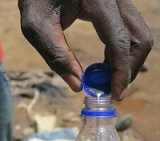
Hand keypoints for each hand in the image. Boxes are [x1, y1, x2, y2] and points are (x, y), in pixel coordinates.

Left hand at [18, 0, 152, 100]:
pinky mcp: (117, 7)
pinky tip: (107, 65)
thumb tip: (78, 86)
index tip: (116, 95)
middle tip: (113, 89)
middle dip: (129, 69)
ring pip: (139, 37)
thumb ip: (56, 56)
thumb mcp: (37, 26)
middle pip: (139, 39)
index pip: (120, 41)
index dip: (121, 72)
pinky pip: (130, 33)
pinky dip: (123, 53)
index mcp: (98, 1)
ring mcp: (119, 1)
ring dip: (128, 63)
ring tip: (108, 79)